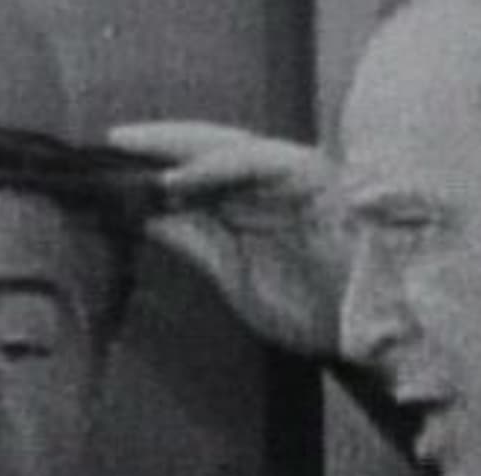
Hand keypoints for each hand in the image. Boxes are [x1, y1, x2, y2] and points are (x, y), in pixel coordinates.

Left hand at [108, 121, 348, 357]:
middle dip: (158, 145)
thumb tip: (146, 216)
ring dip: (178, 150)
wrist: (374, 327)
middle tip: (111, 143)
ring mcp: (290, 175)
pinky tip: (178, 179)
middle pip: (205, 149)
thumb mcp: (235, 278)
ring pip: (226, 146)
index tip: (106, 171)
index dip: (153, 167)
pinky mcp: (310, 172)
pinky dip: (213, 167)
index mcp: (252, 207)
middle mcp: (269, 184)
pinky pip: (255, 160)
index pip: (195, 176)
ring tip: (134, 155)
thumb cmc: (314, 310)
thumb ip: (195, 243)